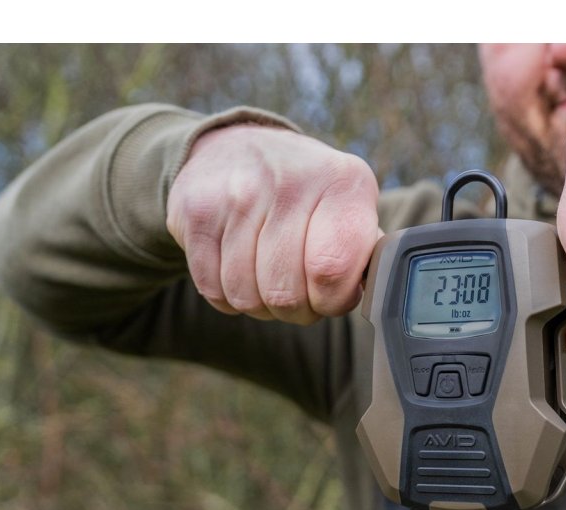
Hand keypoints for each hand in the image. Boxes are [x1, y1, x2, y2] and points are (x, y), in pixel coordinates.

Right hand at [167, 124, 379, 323]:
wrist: (239, 145)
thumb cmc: (308, 193)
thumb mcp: (349, 203)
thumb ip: (364, 250)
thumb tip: (370, 295)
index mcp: (342, 183)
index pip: (332, 271)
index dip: (332, 301)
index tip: (333, 295)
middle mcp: (288, 182)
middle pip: (286, 293)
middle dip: (296, 309)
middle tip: (300, 293)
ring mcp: (237, 194)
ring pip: (246, 297)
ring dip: (260, 305)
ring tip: (269, 280)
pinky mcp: (196, 211)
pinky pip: (213, 290)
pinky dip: (227, 297)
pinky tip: (240, 272)